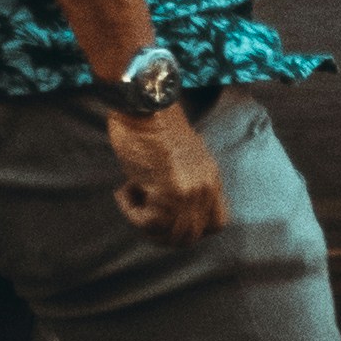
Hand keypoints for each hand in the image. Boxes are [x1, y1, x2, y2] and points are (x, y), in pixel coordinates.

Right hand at [104, 95, 227, 245]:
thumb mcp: (180, 157)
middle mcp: (205, 188)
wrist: (144, 103)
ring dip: (145, 225)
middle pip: (190, 236)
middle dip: (162, 234)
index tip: (167, 219)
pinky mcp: (168, 193)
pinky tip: (123, 189)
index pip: (216, 225)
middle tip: (142, 214)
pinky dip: (130, 211)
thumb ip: (184, 182)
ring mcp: (189, 192)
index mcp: (211, 178)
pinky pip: (148, 223)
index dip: (191, 230)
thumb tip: (166, 211)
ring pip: (170, 236)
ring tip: (132, 198)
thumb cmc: (153, 125)